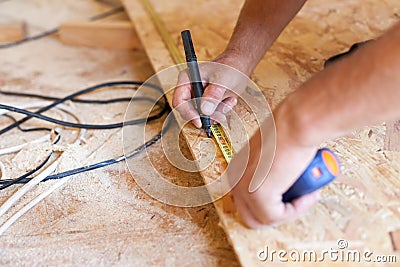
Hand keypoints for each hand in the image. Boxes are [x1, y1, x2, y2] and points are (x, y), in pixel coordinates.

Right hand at [172, 53, 248, 126]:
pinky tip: (229, 99)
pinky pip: (212, 115)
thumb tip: (205, 110)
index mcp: (187, 79)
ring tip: (229, 100)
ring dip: (217, 112)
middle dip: (206, 115)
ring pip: (202, 115)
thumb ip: (213, 94)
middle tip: (219, 115)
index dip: (187, 113)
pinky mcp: (207, 103)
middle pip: (189, 111)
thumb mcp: (222, 80)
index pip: (179, 101)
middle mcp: (190, 89)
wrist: (240, 67)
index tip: (199, 121)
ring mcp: (198, 97)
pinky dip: (222, 110)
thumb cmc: (230, 67)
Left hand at [227, 100, 320, 227]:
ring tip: (307, 194)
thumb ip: (270, 172)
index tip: (293, 194)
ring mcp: (243, 189)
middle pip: (252, 215)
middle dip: (280, 211)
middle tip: (300, 198)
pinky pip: (278, 217)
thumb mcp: (272, 156)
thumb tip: (281, 187)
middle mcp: (235, 179)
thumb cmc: (289, 132)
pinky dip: (297, 209)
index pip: (248, 201)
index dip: (274, 202)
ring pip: (264, 220)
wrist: (296, 123)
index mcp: (236, 170)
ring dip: (290, 212)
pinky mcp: (258, 196)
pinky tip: (308, 193)